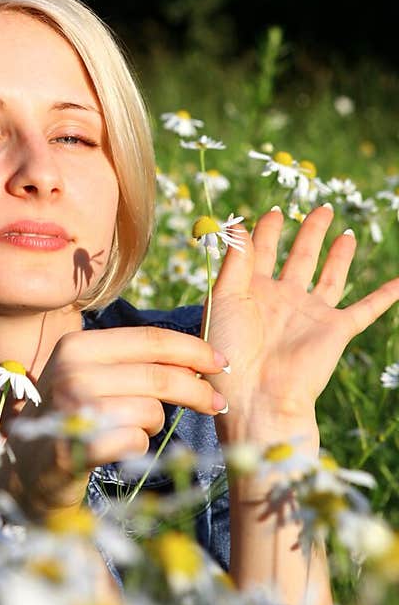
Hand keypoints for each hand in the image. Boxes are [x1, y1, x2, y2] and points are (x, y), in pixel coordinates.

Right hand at [0, 327, 227, 520]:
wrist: (27, 465)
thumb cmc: (71, 413)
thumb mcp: (90, 373)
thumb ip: (134, 361)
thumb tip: (199, 361)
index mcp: (77, 345)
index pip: (151, 339)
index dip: (193, 350)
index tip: (222, 363)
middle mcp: (72, 371)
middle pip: (159, 375)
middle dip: (197, 391)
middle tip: (217, 404)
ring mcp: (73, 410)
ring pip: (151, 411)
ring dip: (153, 425)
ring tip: (133, 429)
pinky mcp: (78, 448)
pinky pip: (136, 442)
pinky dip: (138, 446)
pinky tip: (121, 447)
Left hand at [204, 204, 398, 444]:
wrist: (256, 396)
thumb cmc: (230, 351)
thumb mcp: (222, 298)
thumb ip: (235, 260)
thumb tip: (237, 222)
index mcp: (251, 291)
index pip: (261, 251)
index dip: (266, 230)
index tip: (273, 211)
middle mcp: (283, 299)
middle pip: (299, 257)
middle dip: (309, 232)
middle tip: (320, 208)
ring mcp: (310, 314)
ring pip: (330, 276)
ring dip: (339, 255)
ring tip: (345, 232)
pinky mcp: (335, 330)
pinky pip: (366, 309)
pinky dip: (385, 295)